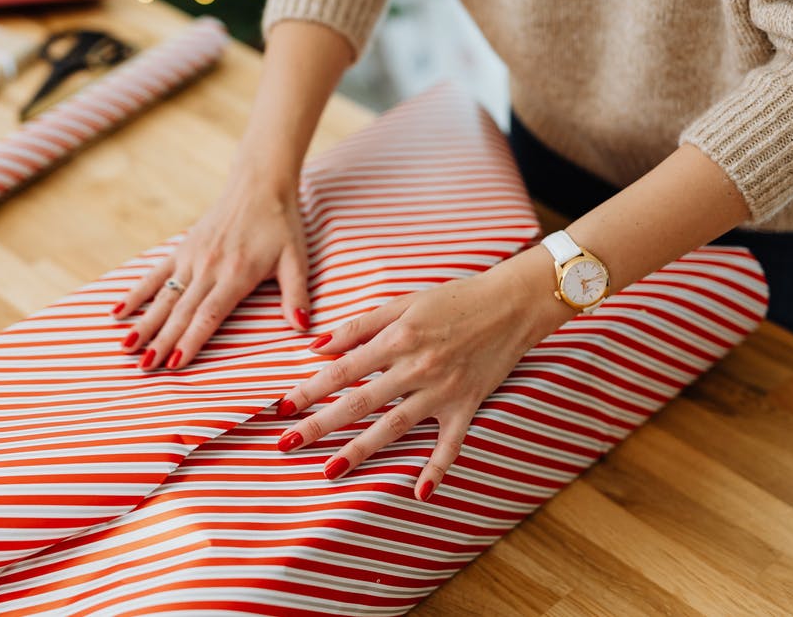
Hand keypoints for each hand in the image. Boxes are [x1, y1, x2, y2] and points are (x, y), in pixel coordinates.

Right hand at [111, 169, 310, 369]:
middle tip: (144, 368)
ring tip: (126, 347)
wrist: (259, 185)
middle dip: (161, 341)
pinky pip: (155, 275)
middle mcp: (208, 267)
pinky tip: (118, 312)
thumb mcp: (296, 259)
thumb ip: (296, 294)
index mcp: (236, 274)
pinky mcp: (182, 249)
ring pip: (164, 297)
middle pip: (181, 311)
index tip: (174, 363)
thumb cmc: (281, 225)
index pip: (208, 314)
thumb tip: (303, 327)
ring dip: (145, 323)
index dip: (191, 340)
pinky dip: (137, 293)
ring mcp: (191, 257)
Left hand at [272, 246, 569, 501]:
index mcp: (398, 339)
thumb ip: (360, 326)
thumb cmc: (454, 298)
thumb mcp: (404, 303)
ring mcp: (442, 390)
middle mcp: (417, 367)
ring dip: (361, 451)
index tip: (281, 408)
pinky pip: (450, 443)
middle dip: (320, 424)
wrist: (511, 304)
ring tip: (330, 471)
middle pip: (360, 402)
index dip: (310, 389)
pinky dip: (437, 468)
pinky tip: (419, 493)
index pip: (343, 369)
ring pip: (395, 426)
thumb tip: (317, 346)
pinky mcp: (467, 405)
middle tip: (286, 445)